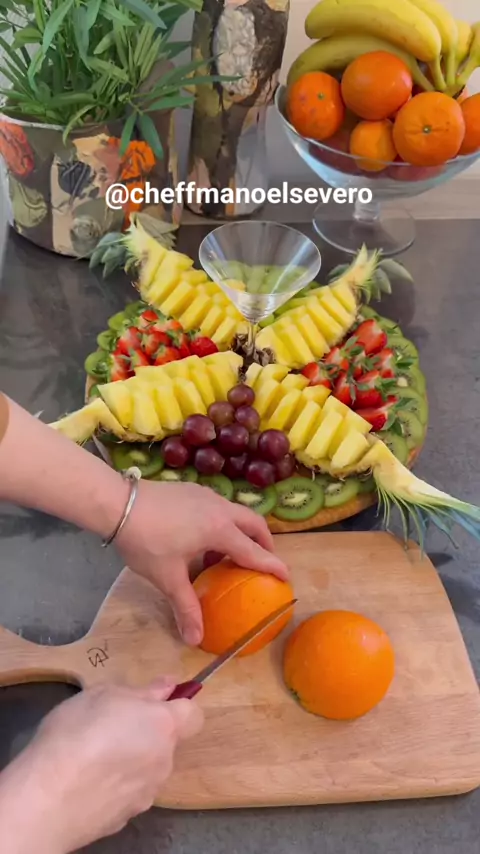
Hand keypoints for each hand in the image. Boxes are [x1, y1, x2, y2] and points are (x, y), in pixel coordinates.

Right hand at [0, 678, 202, 853]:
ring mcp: (149, 792)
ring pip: (150, 767)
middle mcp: (164, 760)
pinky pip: (131, 791)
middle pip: (167, 741)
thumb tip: (167, 687)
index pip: (194, 714)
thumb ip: (141, 692)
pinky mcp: (130, 816)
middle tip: (112, 725)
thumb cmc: (75, 734)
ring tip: (95, 756)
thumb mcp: (102, 694)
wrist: (47, 799)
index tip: (154, 701)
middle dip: (147, 731)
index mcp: (162, 725)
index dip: (179, 705)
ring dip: (133, 758)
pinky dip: (118, 784)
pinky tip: (90, 782)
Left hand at [115, 480, 288, 644]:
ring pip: (236, 512)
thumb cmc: (146, 541)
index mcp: (220, 530)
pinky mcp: (192, 490)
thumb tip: (195, 640)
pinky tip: (202, 539)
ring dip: (242, 531)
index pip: (255, 551)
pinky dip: (223, 523)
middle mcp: (220, 509)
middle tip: (263, 560)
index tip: (286, 576)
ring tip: (230, 553)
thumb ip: (185, 607)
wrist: (118, 503)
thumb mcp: (167, 577)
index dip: (272, 565)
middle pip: (254, 523)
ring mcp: (206, 495)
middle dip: (264, 542)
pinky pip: (219, 507)